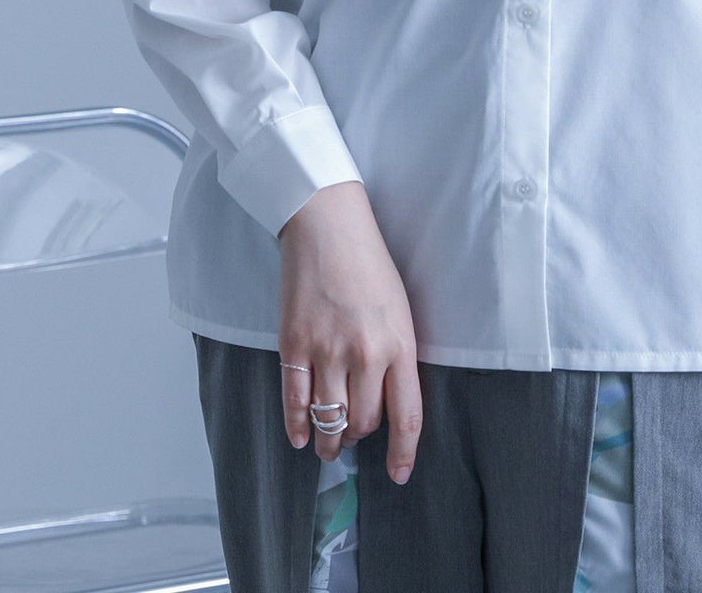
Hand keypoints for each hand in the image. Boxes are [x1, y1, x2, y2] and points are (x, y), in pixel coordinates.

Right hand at [276, 180, 422, 485]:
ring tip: (329, 447)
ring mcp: (327, 350)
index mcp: (400, 344)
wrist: (327, 227)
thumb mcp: (400, 309)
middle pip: (364, 423)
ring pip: (330, 419)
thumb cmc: (370, 265)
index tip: (399, 474)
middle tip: (355, 436)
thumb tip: (388, 399)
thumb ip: (397, 354)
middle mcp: (365, 353)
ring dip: (330, 441)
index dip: (403, 453)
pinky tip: (301, 436)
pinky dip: (297, 426)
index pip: (407, 416)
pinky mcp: (293, 344)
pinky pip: (294, 401)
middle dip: (360, 437)